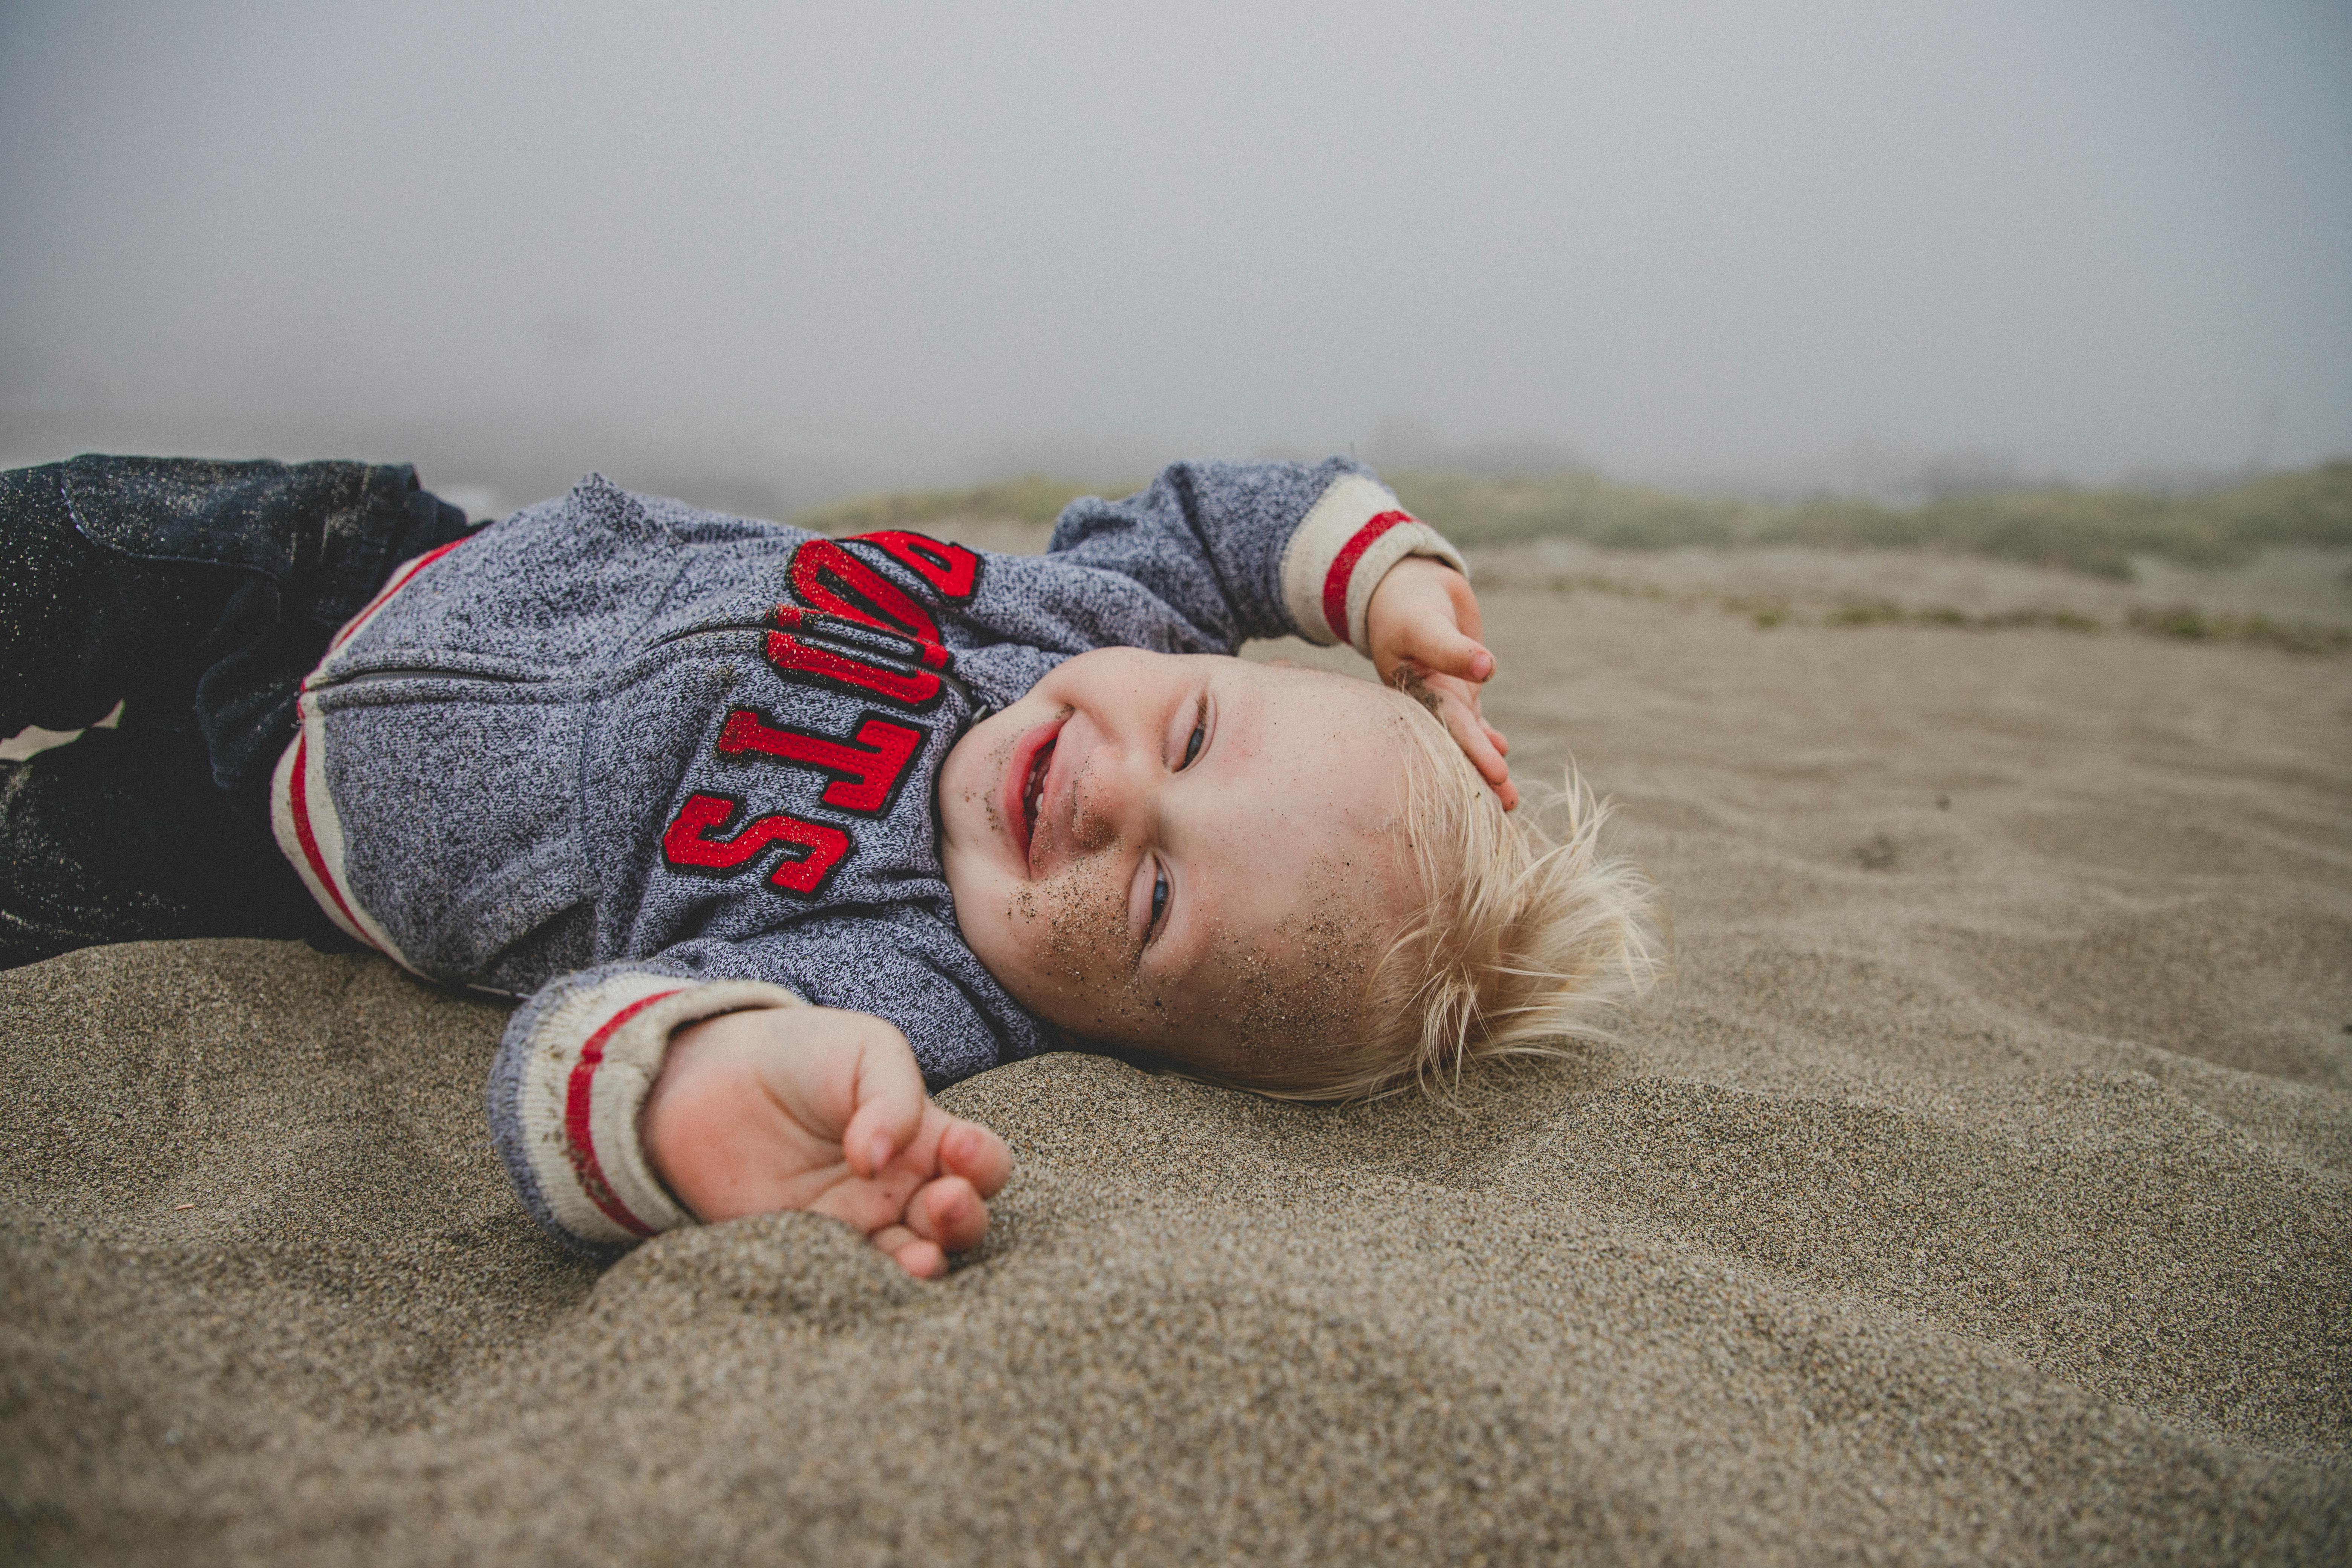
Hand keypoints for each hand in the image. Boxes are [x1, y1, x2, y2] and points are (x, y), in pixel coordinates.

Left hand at [640, 1005, 1013, 1278]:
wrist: (709, 1075)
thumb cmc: (801, 1054)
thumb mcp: (863, 1050)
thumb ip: (893, 1096)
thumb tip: (881, 1161)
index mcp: (926, 1140)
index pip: (981, 1166)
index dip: (983, 1165)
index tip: (958, 1148)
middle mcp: (899, 1191)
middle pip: (958, 1224)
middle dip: (963, 1219)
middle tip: (943, 1201)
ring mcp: (853, 1225)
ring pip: (908, 1261)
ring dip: (924, 1264)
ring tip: (920, 1258)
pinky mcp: (802, 1251)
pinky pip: (841, 1277)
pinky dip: (858, 1282)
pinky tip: (859, 1268)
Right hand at [1363, 557, 1517, 809]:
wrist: (1402, 586)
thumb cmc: (1405, 606)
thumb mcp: (1424, 625)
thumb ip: (1452, 648)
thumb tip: (1488, 669)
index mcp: (1416, 695)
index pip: (1449, 730)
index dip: (1473, 753)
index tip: (1499, 776)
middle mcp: (1430, 702)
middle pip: (1461, 743)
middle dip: (1483, 773)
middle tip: (1509, 805)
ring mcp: (1444, 695)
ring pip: (1469, 737)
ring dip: (1486, 764)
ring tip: (1508, 797)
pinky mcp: (1456, 685)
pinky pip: (1472, 718)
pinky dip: (1485, 735)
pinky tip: (1501, 748)